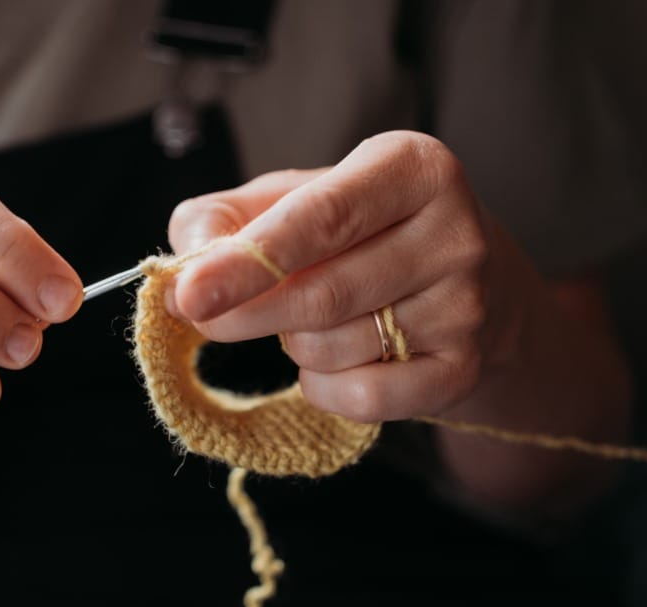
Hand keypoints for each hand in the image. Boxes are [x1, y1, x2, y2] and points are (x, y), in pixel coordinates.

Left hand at [168, 131, 527, 422]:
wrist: (462, 283)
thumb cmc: (358, 232)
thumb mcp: (290, 199)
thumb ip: (224, 219)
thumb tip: (181, 270)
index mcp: (412, 168)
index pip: (323, 217)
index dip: (249, 260)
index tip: (188, 291)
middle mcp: (454, 233)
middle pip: (322, 294)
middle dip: (245, 314)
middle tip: (202, 316)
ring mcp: (466, 307)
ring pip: (335, 348)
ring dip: (291, 345)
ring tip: (304, 321)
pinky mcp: (463, 369)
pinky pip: (364, 397)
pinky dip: (322, 387)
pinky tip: (329, 362)